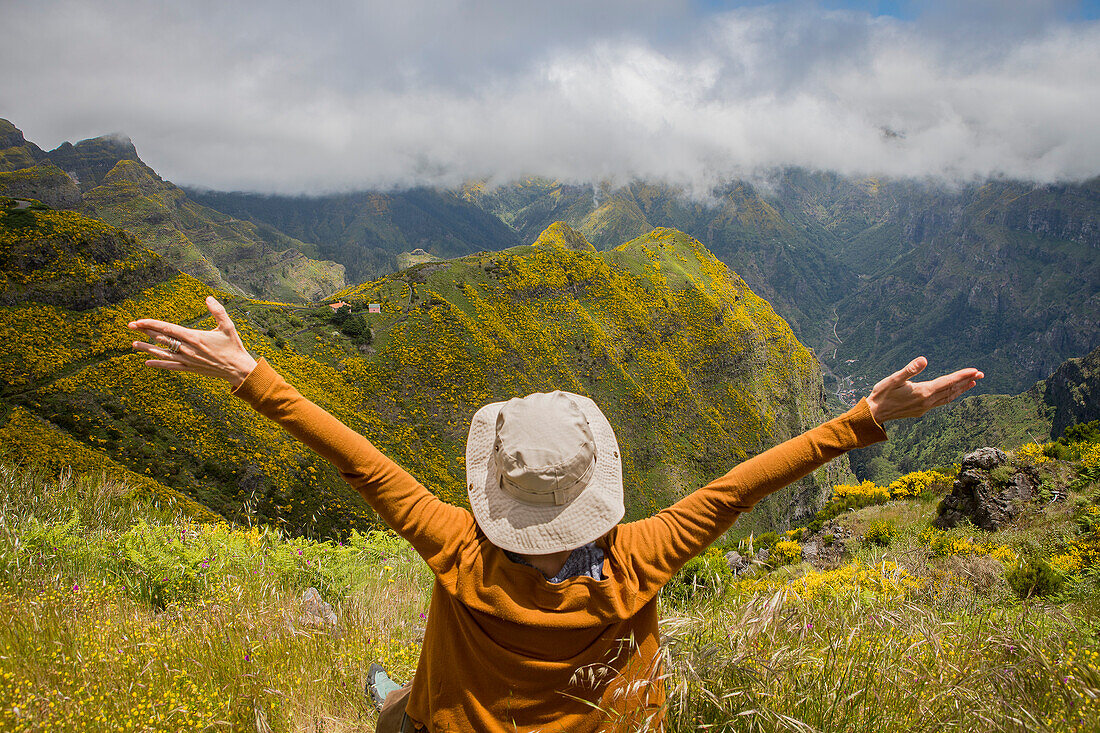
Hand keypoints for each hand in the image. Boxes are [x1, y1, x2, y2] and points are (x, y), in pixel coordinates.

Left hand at [129, 296, 257, 387]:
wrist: (238, 369)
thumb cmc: (233, 346)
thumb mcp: (228, 326)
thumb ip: (218, 311)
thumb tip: (208, 298)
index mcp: (194, 337)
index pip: (167, 328)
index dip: (151, 324)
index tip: (139, 321)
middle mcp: (187, 349)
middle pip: (161, 339)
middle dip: (145, 332)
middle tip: (130, 326)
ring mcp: (187, 360)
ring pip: (162, 353)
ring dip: (147, 348)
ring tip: (133, 344)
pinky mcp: (190, 368)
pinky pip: (170, 366)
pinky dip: (158, 364)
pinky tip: (148, 362)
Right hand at [865, 357, 983, 423]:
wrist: (875, 414)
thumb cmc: (882, 394)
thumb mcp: (893, 379)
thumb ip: (910, 369)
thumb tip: (924, 359)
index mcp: (923, 392)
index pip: (948, 382)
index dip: (962, 376)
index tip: (975, 370)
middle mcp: (927, 401)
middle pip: (952, 390)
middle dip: (967, 381)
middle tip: (980, 374)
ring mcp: (925, 407)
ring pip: (948, 398)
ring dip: (961, 390)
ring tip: (973, 382)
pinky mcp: (921, 410)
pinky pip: (941, 402)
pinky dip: (951, 396)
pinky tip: (952, 393)